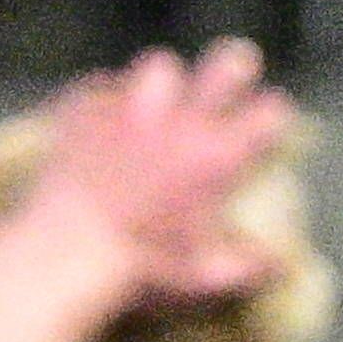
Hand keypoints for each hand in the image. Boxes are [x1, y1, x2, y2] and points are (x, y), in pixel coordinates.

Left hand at [19, 41, 305, 306]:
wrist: (62, 253)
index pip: (268, 113)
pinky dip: (102, 101)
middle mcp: (180, 120)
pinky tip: (98, 118)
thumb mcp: (201, 278)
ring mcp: (129, 108)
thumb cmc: (139, 270)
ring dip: (162, 82)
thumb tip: (281, 261)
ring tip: (154, 100)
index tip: (270, 120)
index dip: (274, 113)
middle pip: (226, 64)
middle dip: (236, 63)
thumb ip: (246, 265)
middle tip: (235, 69)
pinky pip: (98, 87)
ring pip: (159, 66)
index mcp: (216, 156)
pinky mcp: (83, 110)